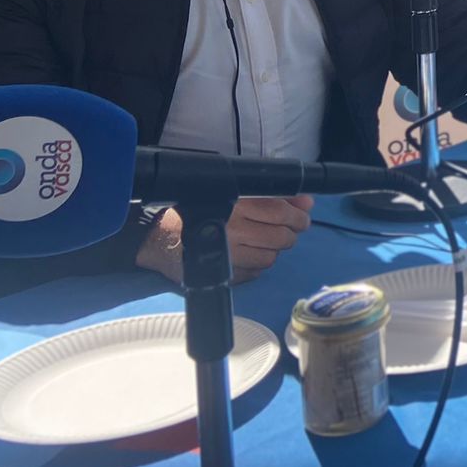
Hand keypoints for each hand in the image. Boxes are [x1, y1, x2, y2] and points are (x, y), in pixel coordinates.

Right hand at [134, 194, 314, 285]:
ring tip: (264, 240)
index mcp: (236, 203)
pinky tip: (251, 254)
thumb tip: (308, 201)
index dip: (298, 215)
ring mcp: (228, 255)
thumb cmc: (199, 207)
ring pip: (271, 256)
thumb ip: (275, 195)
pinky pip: (255, 272)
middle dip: (290, 233)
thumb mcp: (237, 193)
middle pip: (281, 237)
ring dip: (274, 249)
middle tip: (287, 229)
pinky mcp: (223, 274)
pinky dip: (259, 264)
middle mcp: (233, 229)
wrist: (159, 235)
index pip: (281, 211)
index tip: (301, 216)